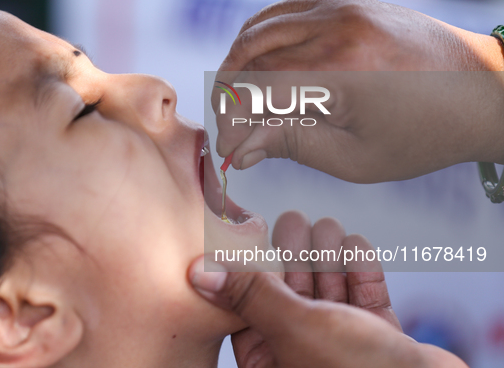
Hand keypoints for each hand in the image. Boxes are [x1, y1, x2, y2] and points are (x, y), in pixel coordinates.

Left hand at [188, 211, 467, 367]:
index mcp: (270, 358)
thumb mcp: (295, 327)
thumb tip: (198, 273)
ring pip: (326, 288)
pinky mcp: (375, 336)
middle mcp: (301, 351)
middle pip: (290, 291)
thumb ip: (251, 295)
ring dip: (328, 255)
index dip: (252, 265)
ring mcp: (341, 343)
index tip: (251, 229)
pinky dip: (359, 270)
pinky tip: (355, 244)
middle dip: (294, 253)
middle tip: (294, 219)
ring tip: (327, 227)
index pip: (248, 303)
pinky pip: (362, 296)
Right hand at [214, 0, 503, 181]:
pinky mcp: (346, 0)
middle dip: (229, 96)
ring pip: (259, 30)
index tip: (229, 149)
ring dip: (238, 65)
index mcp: (340, 70)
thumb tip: (242, 149)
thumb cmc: (424, 134)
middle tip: (231, 127)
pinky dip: (262, 41)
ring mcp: (340, 5)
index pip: (255, 90)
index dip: (231, 122)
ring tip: (241, 101)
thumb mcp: (355, 157)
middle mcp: (335, 26)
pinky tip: (262, 69)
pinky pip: (284, 14)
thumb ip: (291, 145)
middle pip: (249, 56)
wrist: (481, 93)